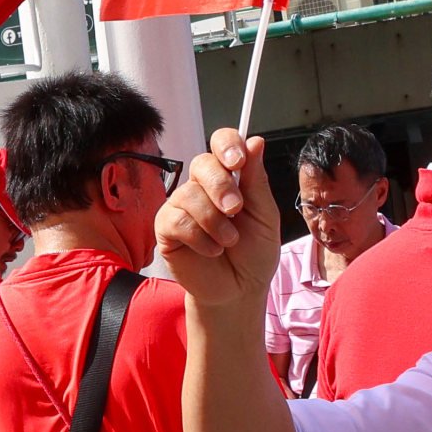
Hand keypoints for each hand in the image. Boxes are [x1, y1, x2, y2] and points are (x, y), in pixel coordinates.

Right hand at [157, 130, 281, 312]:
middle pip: (201, 163)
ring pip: (189, 194)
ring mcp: (182, 206)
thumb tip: (255, 141)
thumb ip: (257, 181)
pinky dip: (200, 238)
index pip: (222, 143)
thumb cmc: (254, 253)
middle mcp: (203, 186)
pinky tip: (212, 250)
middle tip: (235, 209)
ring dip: (215, 222)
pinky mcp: (166, 228)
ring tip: (228, 241)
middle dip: (221, 186)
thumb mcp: (265, 216)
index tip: (238, 161)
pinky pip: (177, 220)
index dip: (227, 144)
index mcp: (230, 177)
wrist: (240, 290)